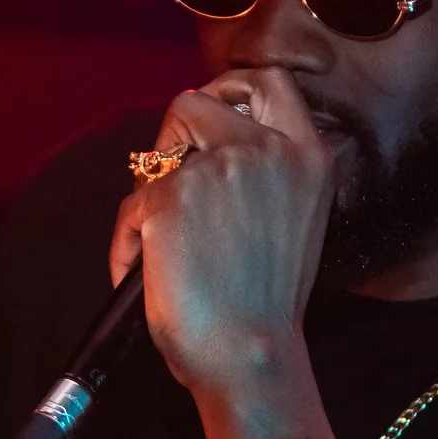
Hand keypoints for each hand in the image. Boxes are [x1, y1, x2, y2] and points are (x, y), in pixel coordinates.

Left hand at [110, 67, 333, 394]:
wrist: (249, 356)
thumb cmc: (266, 304)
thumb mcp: (291, 220)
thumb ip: (261, 175)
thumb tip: (205, 148)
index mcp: (309, 157)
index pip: (272, 82)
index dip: (232, 90)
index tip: (212, 116)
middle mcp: (268, 150)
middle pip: (201, 98)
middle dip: (177, 126)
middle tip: (169, 165)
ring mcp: (217, 168)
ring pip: (156, 158)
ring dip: (149, 199)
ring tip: (157, 249)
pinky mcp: (170, 196)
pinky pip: (132, 207)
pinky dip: (128, 242)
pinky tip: (145, 276)